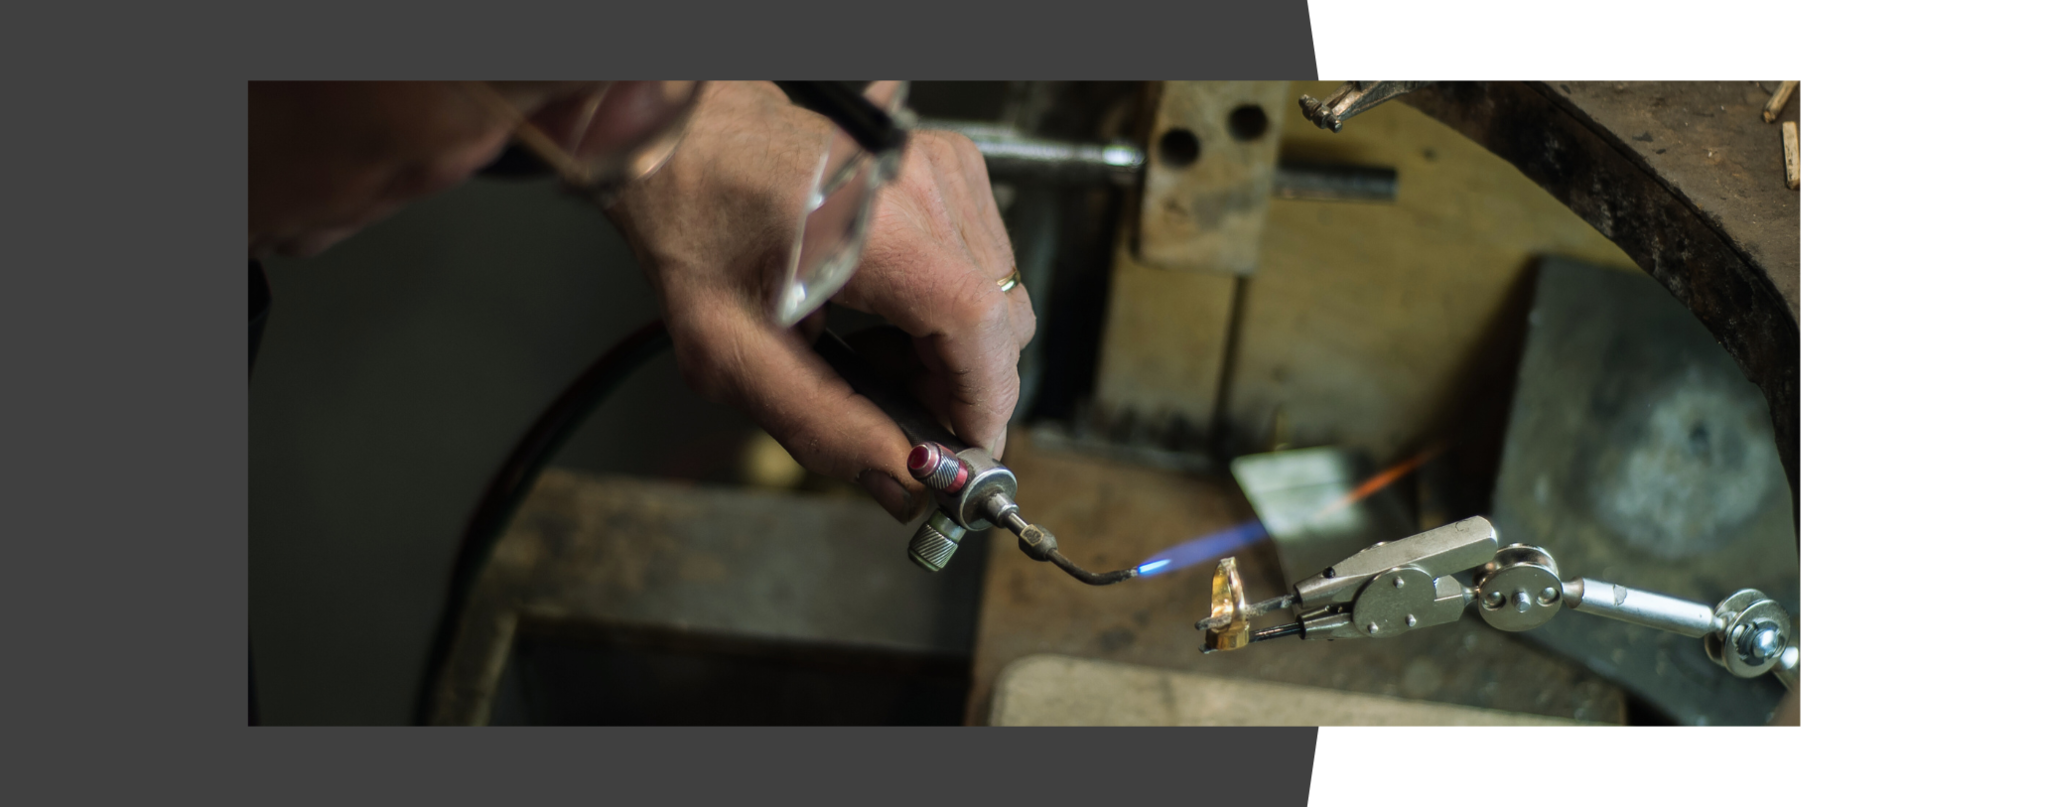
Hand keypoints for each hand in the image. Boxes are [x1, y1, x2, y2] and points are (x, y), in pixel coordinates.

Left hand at [607, 82, 1034, 521]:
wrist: (687, 145)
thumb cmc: (695, 226)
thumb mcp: (731, 351)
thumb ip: (819, 426)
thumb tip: (899, 481)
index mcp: (872, 227)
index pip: (980, 325)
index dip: (982, 402)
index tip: (962, 452)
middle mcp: (920, 186)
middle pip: (1001, 319)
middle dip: (959, 386)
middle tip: (894, 409)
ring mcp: (941, 168)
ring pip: (1001, 296)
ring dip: (952, 349)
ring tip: (874, 350)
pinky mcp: (948, 166)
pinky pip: (986, 263)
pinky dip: (948, 308)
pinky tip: (887, 311)